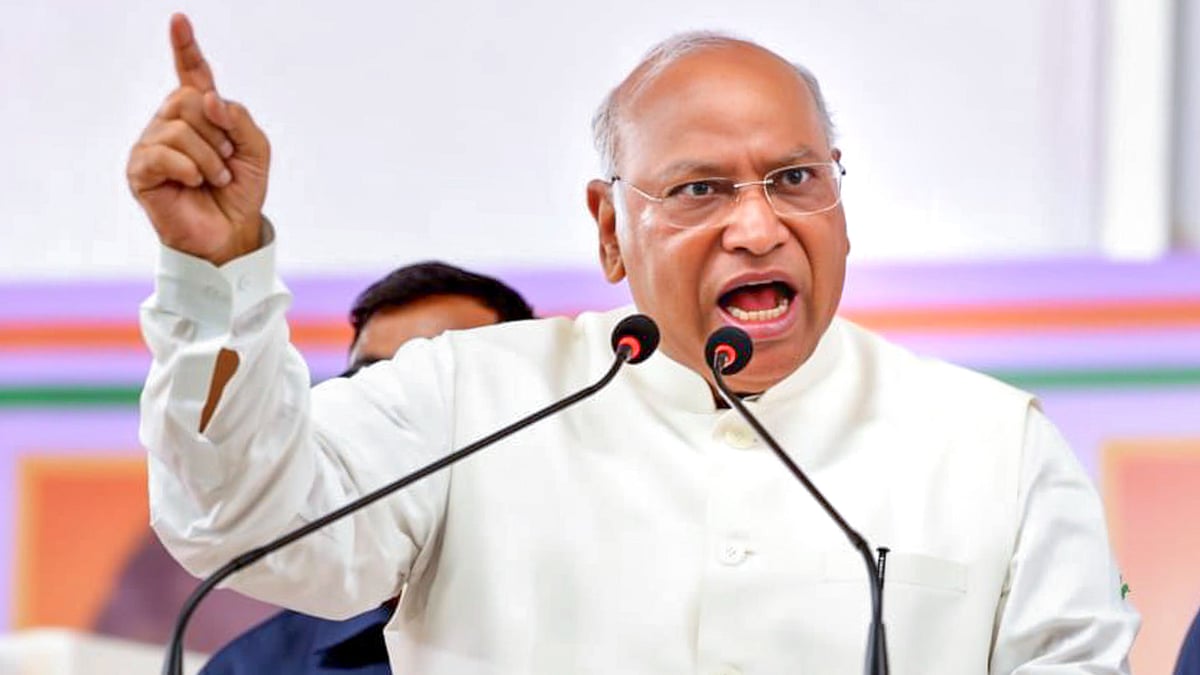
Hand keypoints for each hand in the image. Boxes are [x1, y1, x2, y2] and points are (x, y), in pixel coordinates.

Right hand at [127, 13, 270, 265]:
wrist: (231, 232)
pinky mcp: (140, 169)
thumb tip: (206, 99)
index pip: (190, 73)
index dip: (185, 47)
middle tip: (226, 162)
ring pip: (179, 127)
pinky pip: (163, 152)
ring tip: (215, 179)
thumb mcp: (255, 150)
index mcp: (198, 113)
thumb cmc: (240, 191)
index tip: (180, 19)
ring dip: (210, 157)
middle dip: (218, 133)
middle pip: (189, 99)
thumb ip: (239, 118)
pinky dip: (190, 168)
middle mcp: (170, 122)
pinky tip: (195, 183)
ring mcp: (152, 144)